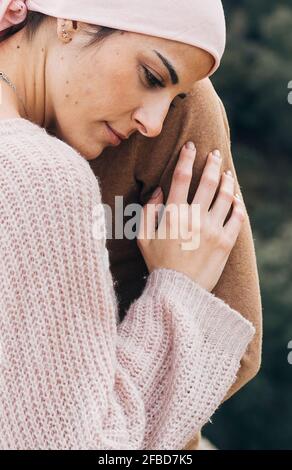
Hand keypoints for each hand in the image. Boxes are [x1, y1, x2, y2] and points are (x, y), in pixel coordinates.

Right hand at [137, 143, 245, 291]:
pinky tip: (236, 199)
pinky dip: (238, 205)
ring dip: (228, 181)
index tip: (190, 147)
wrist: (179, 291)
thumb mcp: (143, 237)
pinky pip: (237, 217)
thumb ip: (147, 211)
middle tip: (215, 155)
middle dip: (212, 164)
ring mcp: (213, 229)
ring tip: (227, 174)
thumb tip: (158, 190)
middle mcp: (195, 217)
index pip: (182, 177)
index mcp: (174, 214)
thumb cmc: (158, 263)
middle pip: (208, 181)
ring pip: (226, 196)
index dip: (187, 158)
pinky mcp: (226, 242)